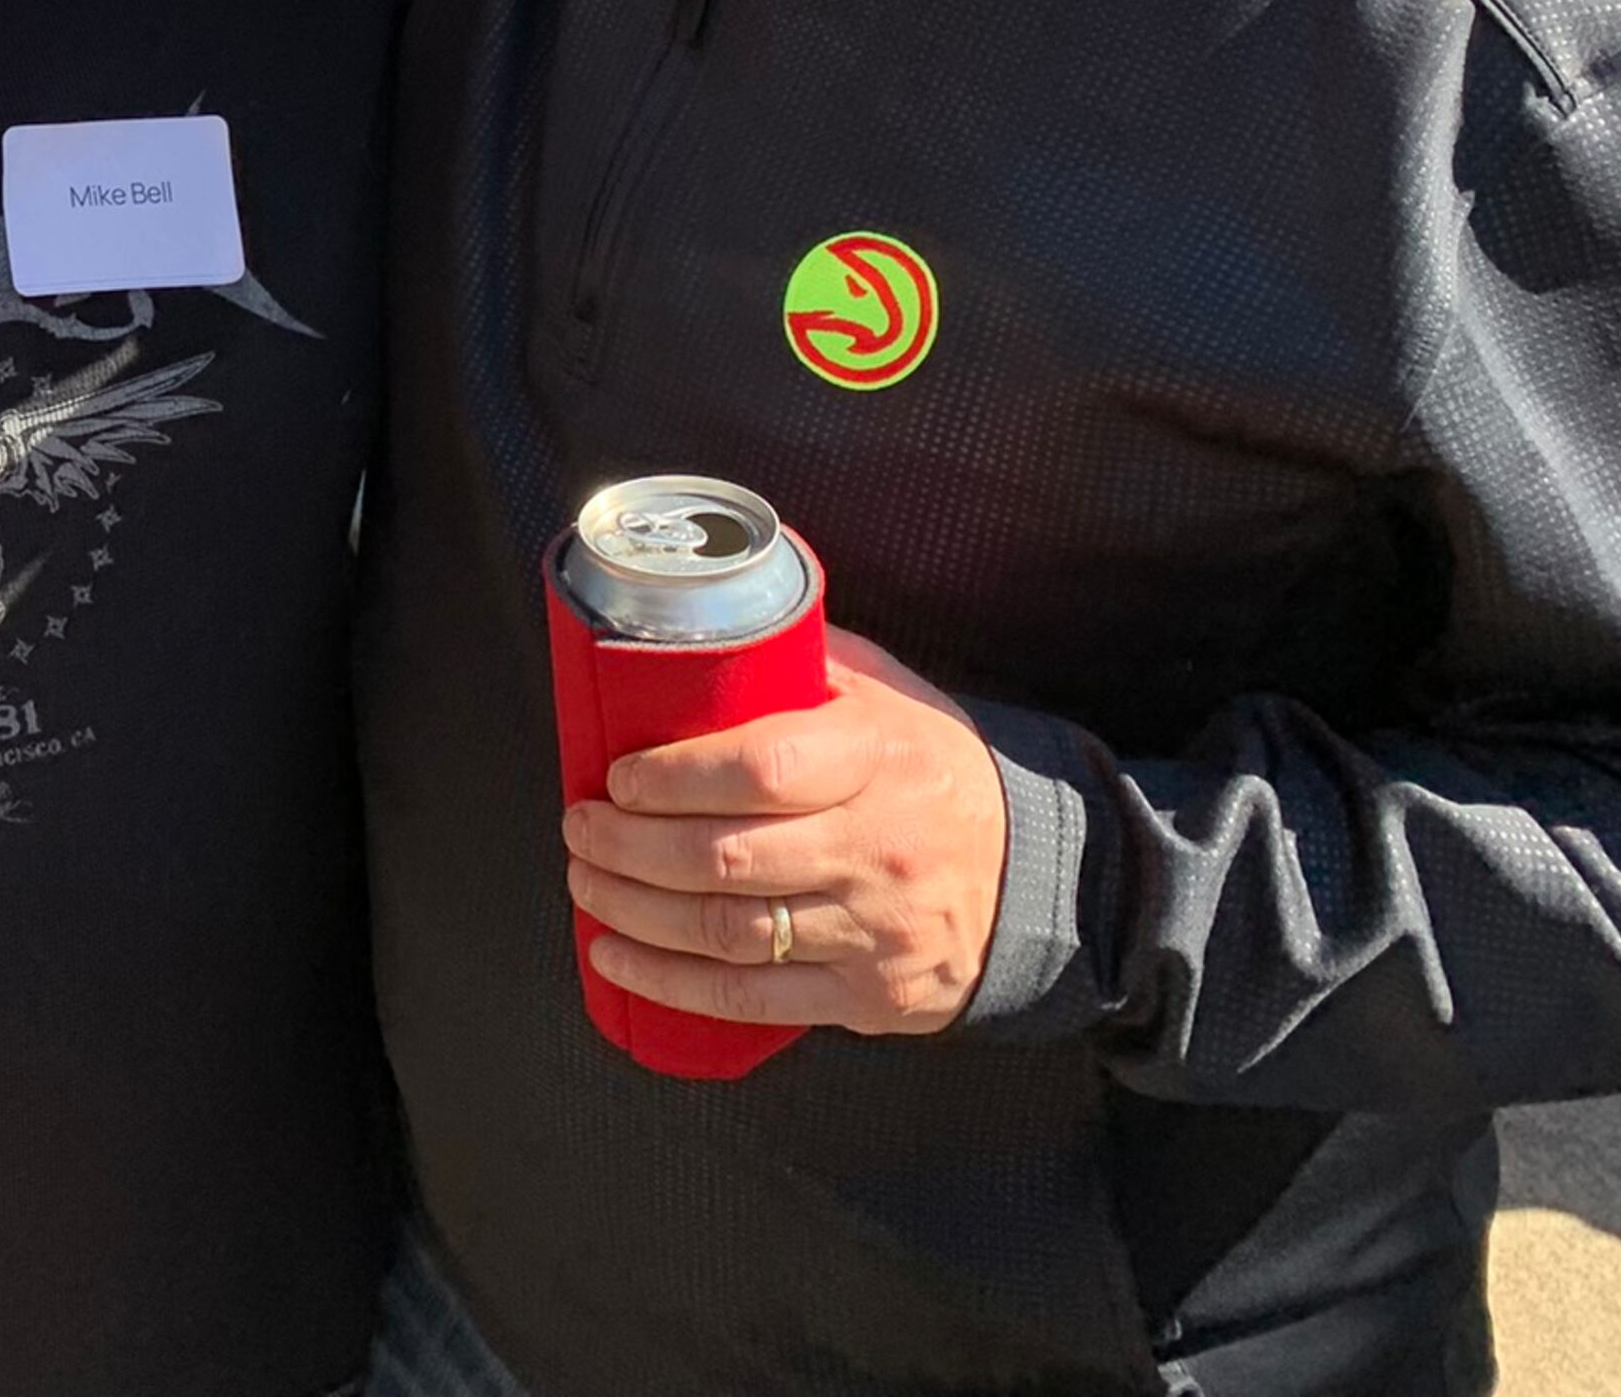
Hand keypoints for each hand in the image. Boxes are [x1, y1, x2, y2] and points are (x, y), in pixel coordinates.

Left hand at [558, 628, 1007, 1039]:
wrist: (1041, 876)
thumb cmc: (933, 773)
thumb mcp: (888, 697)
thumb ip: (803, 660)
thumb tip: (702, 622)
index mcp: (875, 760)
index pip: (759, 769)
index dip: (672, 778)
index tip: (617, 776)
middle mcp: (875, 848)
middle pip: (725, 857)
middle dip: (628, 847)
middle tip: (579, 829)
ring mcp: (874, 931)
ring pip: (727, 931)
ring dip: (635, 911)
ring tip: (585, 883)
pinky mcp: (869, 996)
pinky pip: (753, 999)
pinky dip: (671, 983)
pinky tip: (616, 957)